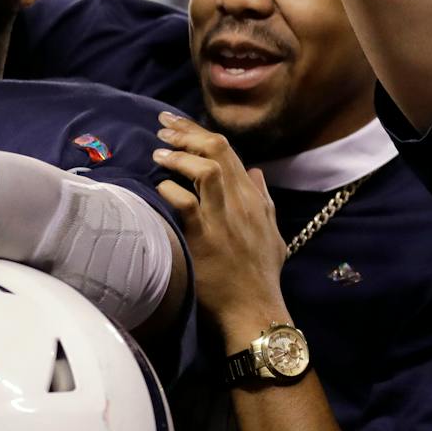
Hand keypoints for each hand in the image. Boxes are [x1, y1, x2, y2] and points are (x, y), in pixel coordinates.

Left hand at [153, 113, 292, 338]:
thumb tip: (256, 172)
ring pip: (206, 170)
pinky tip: (160, 187)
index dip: (200, 132)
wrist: (254, 307)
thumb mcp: (273, 231)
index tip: (178, 123)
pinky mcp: (205, 238)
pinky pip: (187, 204)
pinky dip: (172, 191)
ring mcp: (223, 219)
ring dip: (180, 156)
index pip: (228, 151)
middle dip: (187, 133)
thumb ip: (264, 200)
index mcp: (253, 197)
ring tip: (158, 151)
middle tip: (163, 126)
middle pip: (217, 151)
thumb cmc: (261, 274)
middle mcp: (240, 201)